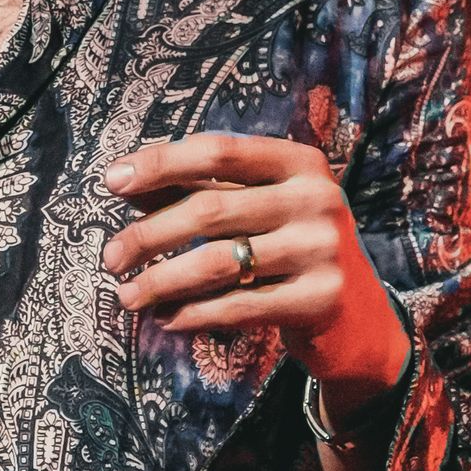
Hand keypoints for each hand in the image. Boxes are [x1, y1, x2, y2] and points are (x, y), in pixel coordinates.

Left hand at [101, 133, 410, 404]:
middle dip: (148, 235)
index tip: (110, 181)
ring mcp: (322, 248)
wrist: (360, 319)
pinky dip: (192, 314)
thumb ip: (199, 189)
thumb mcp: (258, 209)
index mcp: (300, 162)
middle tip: (110, 258)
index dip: (160, 162)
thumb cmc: (292, 251)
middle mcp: (316, 197)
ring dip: (160, 281)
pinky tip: (166, 320)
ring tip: (127, 295)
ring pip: (217, 262)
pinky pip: (237, 306)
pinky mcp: (320, 298)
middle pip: (210, 208)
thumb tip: (124, 181)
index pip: (218, 150)